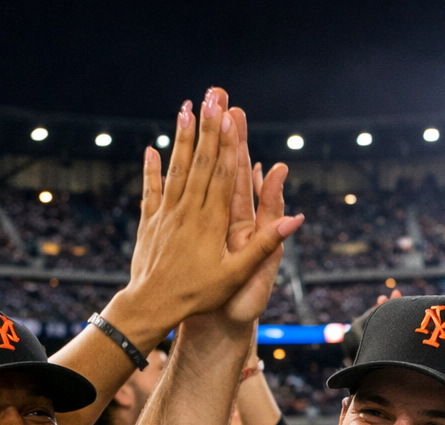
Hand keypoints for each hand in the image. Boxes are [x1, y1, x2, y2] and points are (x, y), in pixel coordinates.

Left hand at [115, 87, 302, 339]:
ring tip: (186, 110)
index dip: (229, 143)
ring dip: (182, 139)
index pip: (223, 173)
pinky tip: (151, 149)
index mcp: (212, 220)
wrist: (151, 306)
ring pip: (176, 169)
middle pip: (201, 162)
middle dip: (209, 128)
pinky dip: (151, 169)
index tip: (231, 116)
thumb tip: (295, 220)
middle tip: (212, 98)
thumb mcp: (237, 274)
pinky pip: (151, 190)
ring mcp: (166, 214)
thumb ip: (266, 245)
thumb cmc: (198, 295)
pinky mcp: (149, 223)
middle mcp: (188, 211)